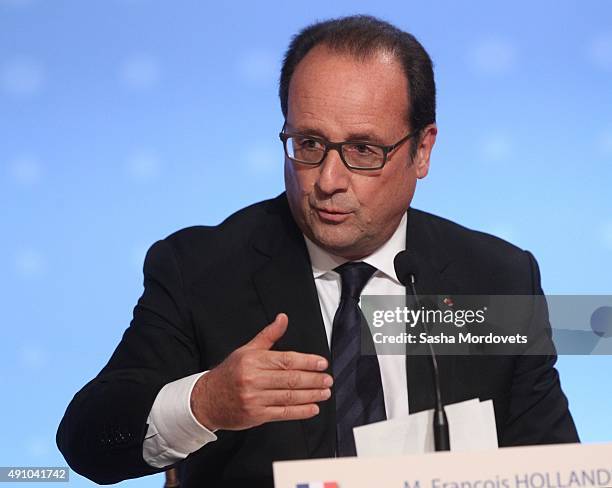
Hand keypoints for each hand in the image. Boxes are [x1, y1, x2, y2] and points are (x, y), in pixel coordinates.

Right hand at [190, 313, 332, 430]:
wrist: (207, 400)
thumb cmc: (230, 373)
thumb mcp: (247, 350)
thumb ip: (268, 335)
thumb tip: (283, 318)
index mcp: (253, 360)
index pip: (286, 360)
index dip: (307, 362)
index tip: (322, 363)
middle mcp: (253, 379)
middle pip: (290, 379)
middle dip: (313, 379)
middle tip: (328, 379)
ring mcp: (255, 399)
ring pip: (289, 397)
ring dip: (311, 395)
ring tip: (325, 392)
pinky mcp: (256, 415)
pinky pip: (283, 413)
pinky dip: (300, 411)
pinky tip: (313, 408)